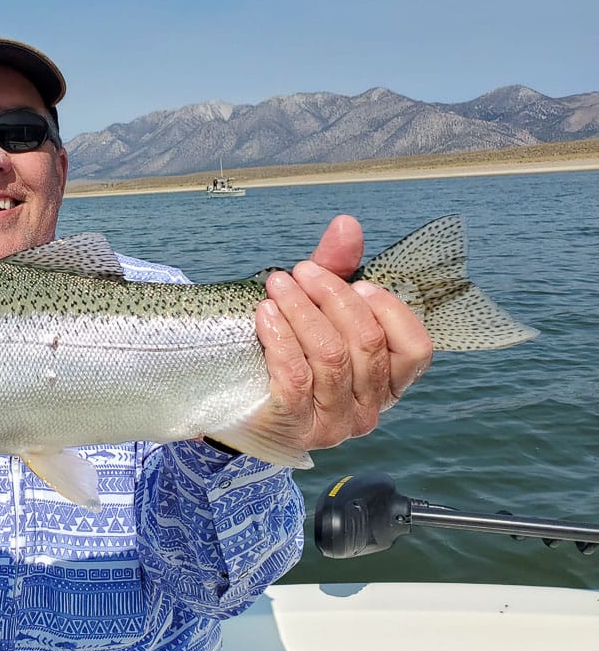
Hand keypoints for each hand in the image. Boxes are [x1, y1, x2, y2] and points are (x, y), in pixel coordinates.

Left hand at [254, 215, 432, 450]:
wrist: (235, 402)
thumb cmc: (290, 352)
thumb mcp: (317, 308)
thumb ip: (338, 269)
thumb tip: (347, 224)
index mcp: (387, 382)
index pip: (415, 348)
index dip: (388, 309)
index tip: (355, 282)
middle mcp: (368, 409)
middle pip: (367, 343)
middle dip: (332, 297)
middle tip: (301, 272)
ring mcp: (334, 424)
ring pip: (330, 356)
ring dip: (301, 310)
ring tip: (278, 285)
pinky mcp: (295, 426)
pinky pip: (295, 375)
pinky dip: (281, 337)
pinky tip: (265, 314)